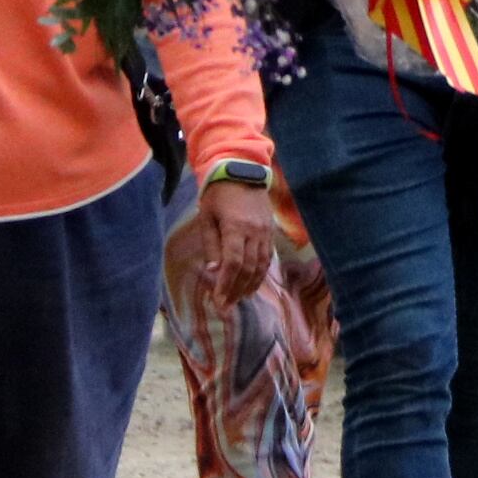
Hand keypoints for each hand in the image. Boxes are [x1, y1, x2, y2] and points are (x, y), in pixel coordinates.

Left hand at [189, 181, 274, 305]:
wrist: (242, 170)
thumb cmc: (218, 193)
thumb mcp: (207, 216)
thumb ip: (211, 244)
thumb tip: (213, 270)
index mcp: (235, 227)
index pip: (233, 264)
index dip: (226, 285)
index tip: (219, 301)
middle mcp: (254, 232)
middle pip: (248, 269)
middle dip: (236, 291)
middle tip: (226, 307)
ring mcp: (265, 233)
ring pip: (260, 266)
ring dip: (249, 286)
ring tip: (238, 299)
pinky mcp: (270, 232)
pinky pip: (267, 258)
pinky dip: (260, 274)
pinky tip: (252, 284)